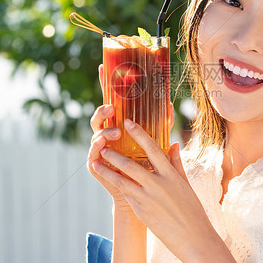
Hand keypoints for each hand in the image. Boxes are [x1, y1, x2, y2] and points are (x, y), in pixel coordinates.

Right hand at [88, 65, 174, 210]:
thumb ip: (161, 124)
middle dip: (104, 110)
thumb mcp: (156, 143)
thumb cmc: (149, 167)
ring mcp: (99, 148)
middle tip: (112, 109)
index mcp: (120, 125)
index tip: (105, 67)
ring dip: (105, 131)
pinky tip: (103, 147)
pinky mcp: (95, 164)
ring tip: (116, 134)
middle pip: (100, 115)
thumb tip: (169, 105)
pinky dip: (98, 148)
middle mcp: (107, 133)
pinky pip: (93, 153)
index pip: (113, 101)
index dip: (108, 84)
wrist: (143, 196)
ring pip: (96, 133)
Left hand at [92, 119, 233, 262]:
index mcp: (171, 174)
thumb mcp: (185, 183)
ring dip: (107, 171)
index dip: (139, 134)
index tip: (128, 123)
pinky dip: (117, 186)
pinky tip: (109, 181)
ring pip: (122, 180)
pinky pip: (127, 195)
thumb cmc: (191, 209)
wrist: (193, 238)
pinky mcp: (141, 211)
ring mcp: (148, 198)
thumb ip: (176, 163)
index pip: (153, 148)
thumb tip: (173, 144)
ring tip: (96, 163)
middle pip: (131, 164)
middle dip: (114, 154)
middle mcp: (158, 184)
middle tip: (103, 145)